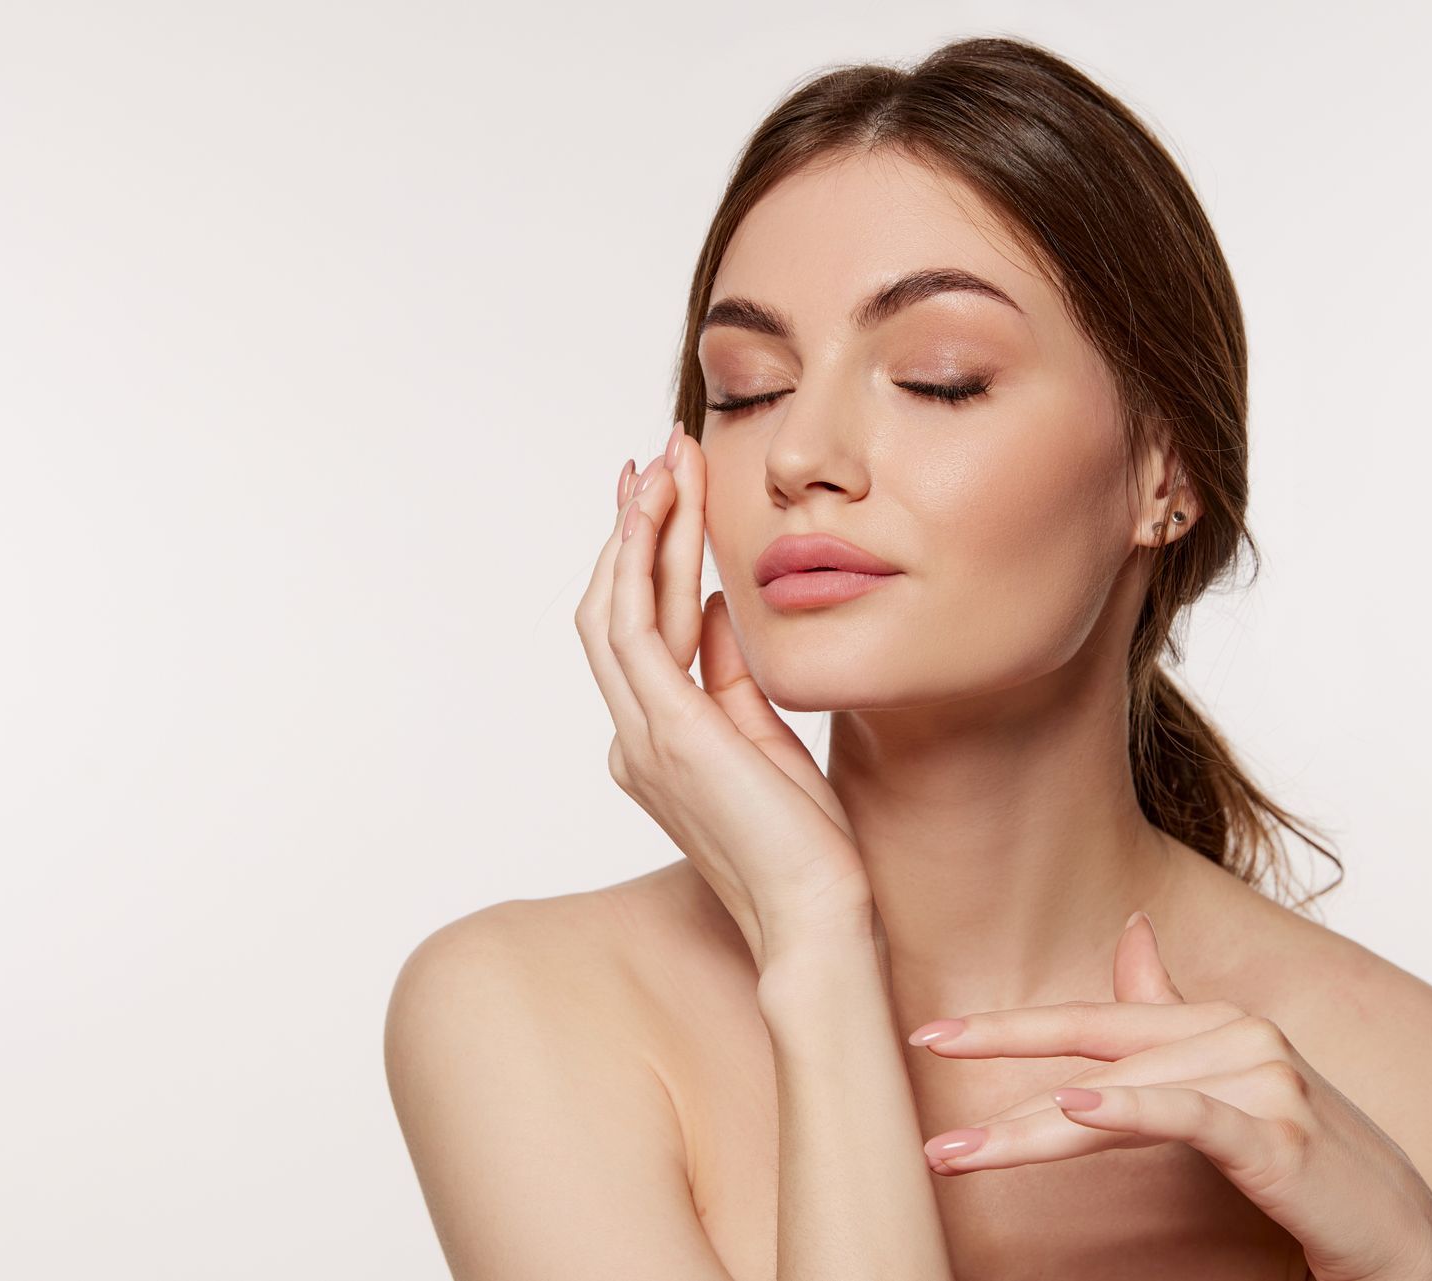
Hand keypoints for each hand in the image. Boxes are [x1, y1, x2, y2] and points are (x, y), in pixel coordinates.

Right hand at [574, 424, 873, 968]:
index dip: (647, 559)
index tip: (665, 497)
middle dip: (634, 527)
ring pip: (616, 607)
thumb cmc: (804, 844)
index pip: (641, 631)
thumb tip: (723, 607)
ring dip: (637, 529)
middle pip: (615, 608)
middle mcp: (634, 738)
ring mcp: (642, 737)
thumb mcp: (765, 738)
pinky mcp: (669, 733)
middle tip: (656, 456)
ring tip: (662, 463)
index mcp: (655, 743)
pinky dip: (642, 563)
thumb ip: (733, 675)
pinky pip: (637, 628)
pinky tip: (660, 512)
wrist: (816, 914)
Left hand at [906, 912, 1431, 1280]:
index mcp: (1215, 1022)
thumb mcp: (1229, 1088)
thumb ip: (1173, 1019)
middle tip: (927, 1131)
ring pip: (1123, 1096)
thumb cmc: (1312, 1169)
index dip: (1009, 1029)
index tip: (929, 1035)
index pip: (1092, 1021)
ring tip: (962, 1154)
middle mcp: (1238, 1033)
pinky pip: (1189, 1117)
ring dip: (1033, 1132)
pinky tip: (1074, 1112)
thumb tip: (1133, 934)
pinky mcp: (1283, 1134)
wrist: (1407, 1240)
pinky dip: (1131, 1110)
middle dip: (1000, 1095)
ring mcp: (1265, 1077)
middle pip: (1093, 1062)